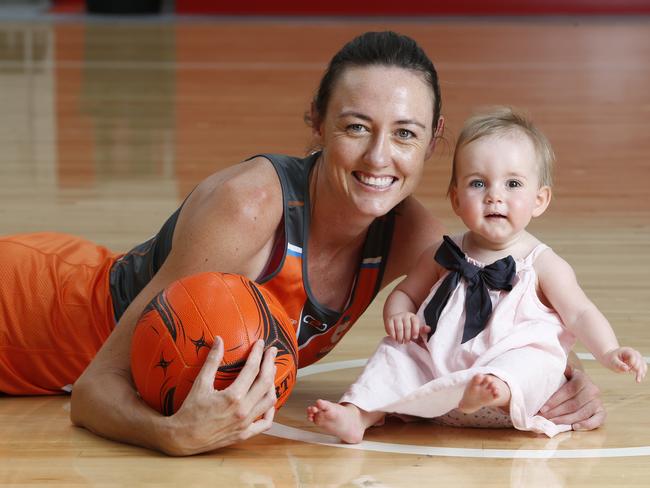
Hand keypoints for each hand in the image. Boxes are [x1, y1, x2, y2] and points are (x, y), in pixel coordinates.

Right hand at [164, 337, 277, 455]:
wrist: (183, 438)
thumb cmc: (190, 410)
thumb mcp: (200, 383)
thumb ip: (212, 361)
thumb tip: (219, 339)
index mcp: (233, 396)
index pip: (252, 369)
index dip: (258, 353)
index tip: (261, 343)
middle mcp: (243, 410)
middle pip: (266, 382)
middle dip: (270, 363)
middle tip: (272, 352)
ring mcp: (246, 424)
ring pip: (269, 401)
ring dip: (272, 384)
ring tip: (270, 372)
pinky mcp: (245, 434)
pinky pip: (265, 423)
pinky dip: (270, 411)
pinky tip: (268, 401)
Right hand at [385, 312, 429, 343]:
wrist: (397, 321)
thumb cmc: (409, 328)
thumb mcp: (416, 329)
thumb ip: (422, 330)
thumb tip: (429, 329)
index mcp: (413, 317)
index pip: (415, 322)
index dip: (415, 331)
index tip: (415, 337)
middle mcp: (405, 315)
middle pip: (407, 326)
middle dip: (407, 336)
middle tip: (407, 342)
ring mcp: (397, 317)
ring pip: (399, 328)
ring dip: (400, 337)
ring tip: (401, 341)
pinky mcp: (389, 320)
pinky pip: (391, 328)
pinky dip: (393, 335)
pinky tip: (395, 338)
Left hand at [538, 364, 605, 430]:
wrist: (581, 384)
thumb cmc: (568, 379)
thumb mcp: (564, 372)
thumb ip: (560, 370)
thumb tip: (557, 366)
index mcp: (582, 378)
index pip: (569, 390)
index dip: (555, 400)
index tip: (543, 408)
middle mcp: (593, 389)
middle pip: (574, 404)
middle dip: (557, 412)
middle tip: (544, 417)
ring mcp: (598, 401)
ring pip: (582, 413)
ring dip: (566, 420)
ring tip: (553, 422)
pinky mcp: (601, 412)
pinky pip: (597, 420)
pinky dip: (586, 425)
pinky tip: (574, 427)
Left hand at [603, 347, 646, 381]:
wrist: (609, 358)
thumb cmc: (610, 359)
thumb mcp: (612, 361)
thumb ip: (619, 364)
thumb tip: (627, 369)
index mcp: (627, 350)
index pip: (633, 356)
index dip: (633, 362)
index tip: (629, 369)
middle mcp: (633, 353)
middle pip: (640, 360)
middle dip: (639, 369)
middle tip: (636, 379)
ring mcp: (636, 358)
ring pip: (642, 364)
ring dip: (641, 372)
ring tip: (638, 380)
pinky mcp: (637, 363)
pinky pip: (642, 367)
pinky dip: (641, 372)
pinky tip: (639, 378)